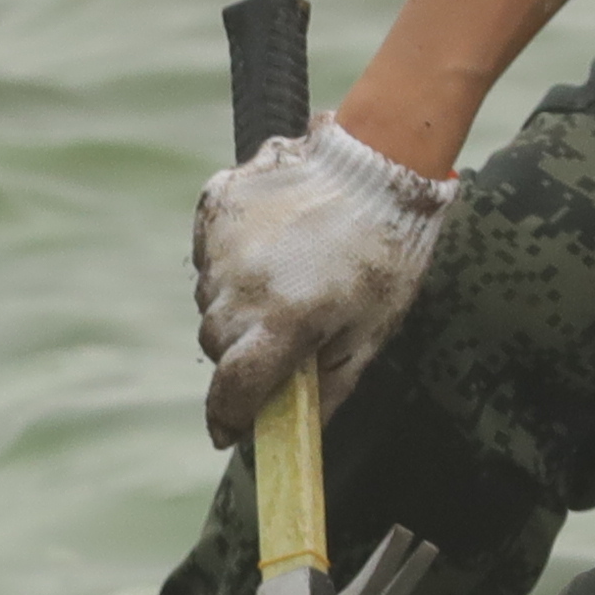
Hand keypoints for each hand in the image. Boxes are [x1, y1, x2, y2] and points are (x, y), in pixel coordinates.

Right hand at [191, 118, 454, 446]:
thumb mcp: (371, 332)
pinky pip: (208, 253)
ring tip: (285, 278)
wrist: (380, 161)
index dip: (228, 417)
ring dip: (237, 303)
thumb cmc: (387, 252)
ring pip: (211, 300)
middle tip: (281, 334)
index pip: (233, 389)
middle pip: (218, 344)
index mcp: (283, 323)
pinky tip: (268, 246)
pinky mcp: (216, 206)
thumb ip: (331, 388)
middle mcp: (243, 287)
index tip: (229, 431)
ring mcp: (223, 245)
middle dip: (242, 353)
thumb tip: (302, 433)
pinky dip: (228, 260)